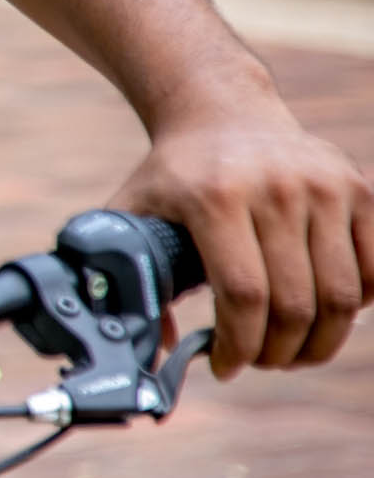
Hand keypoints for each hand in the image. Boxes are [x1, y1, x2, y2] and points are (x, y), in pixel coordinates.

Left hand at [114, 100, 370, 374]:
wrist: (223, 111)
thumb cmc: (176, 174)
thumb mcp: (133, 212)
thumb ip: (128, 275)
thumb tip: (156, 347)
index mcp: (214, 197)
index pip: (242, 295)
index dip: (239, 345)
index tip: (225, 366)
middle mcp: (276, 189)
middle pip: (294, 303)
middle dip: (278, 352)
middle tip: (261, 362)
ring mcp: (324, 187)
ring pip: (340, 295)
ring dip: (320, 341)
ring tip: (294, 351)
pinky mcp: (359, 189)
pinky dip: (355, 305)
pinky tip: (324, 313)